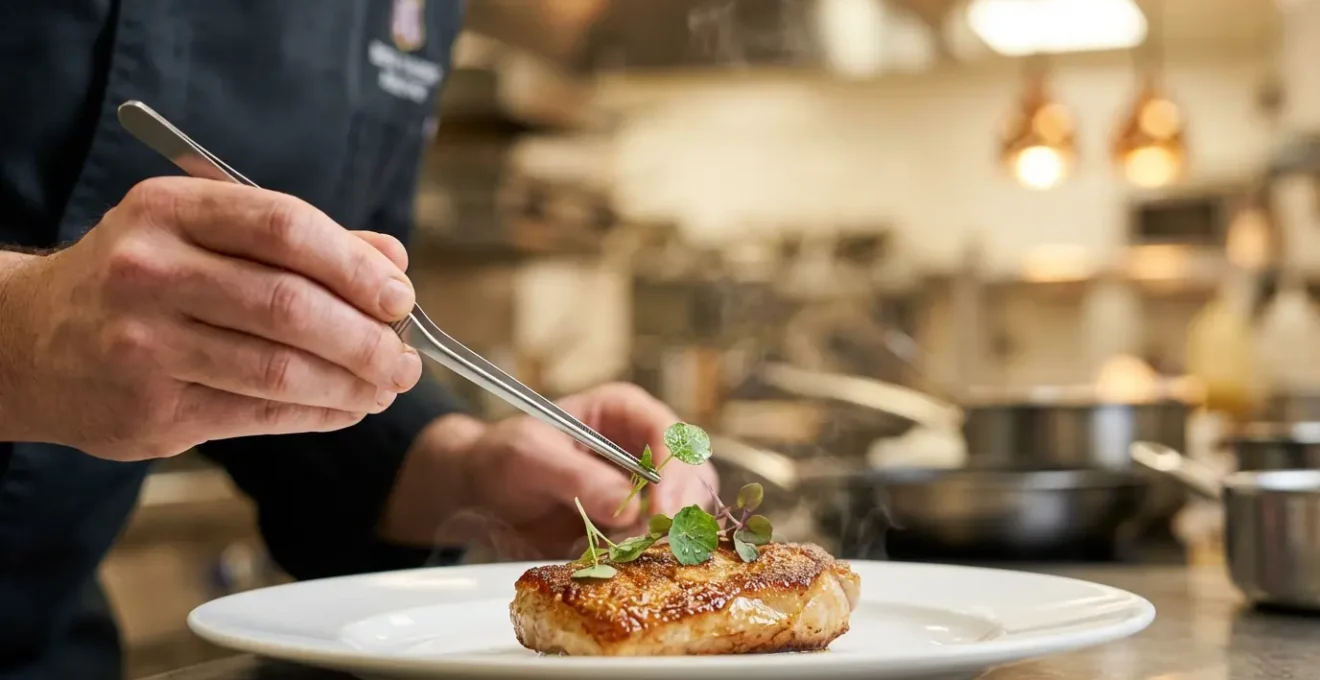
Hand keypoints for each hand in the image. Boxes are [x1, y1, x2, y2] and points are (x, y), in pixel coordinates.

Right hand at [0, 177, 423, 459]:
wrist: (26, 342)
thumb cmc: (138, 279)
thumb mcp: (200, 232)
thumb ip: (298, 241)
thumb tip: (392, 260)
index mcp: (171, 211)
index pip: (286, 227)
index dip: (356, 265)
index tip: (400, 296)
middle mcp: (150, 272)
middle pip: (289, 305)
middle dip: (366, 337)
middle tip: (405, 357)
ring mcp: (145, 344)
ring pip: (278, 368)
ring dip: (351, 383)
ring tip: (386, 386)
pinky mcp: (151, 409)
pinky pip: (257, 413)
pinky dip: (318, 413)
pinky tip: (347, 407)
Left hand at [380, 383, 718, 558]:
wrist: (480, 491)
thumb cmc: (501, 457)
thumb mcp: (530, 457)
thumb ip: (577, 477)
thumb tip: (626, 509)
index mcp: (625, 411)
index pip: (671, 436)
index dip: (674, 473)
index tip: (659, 512)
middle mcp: (646, 446)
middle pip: (693, 474)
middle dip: (682, 509)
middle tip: (661, 543)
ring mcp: (646, 487)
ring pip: (687, 510)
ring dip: (671, 536)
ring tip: (643, 557)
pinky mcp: (636, 524)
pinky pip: (661, 540)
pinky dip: (654, 555)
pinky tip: (633, 566)